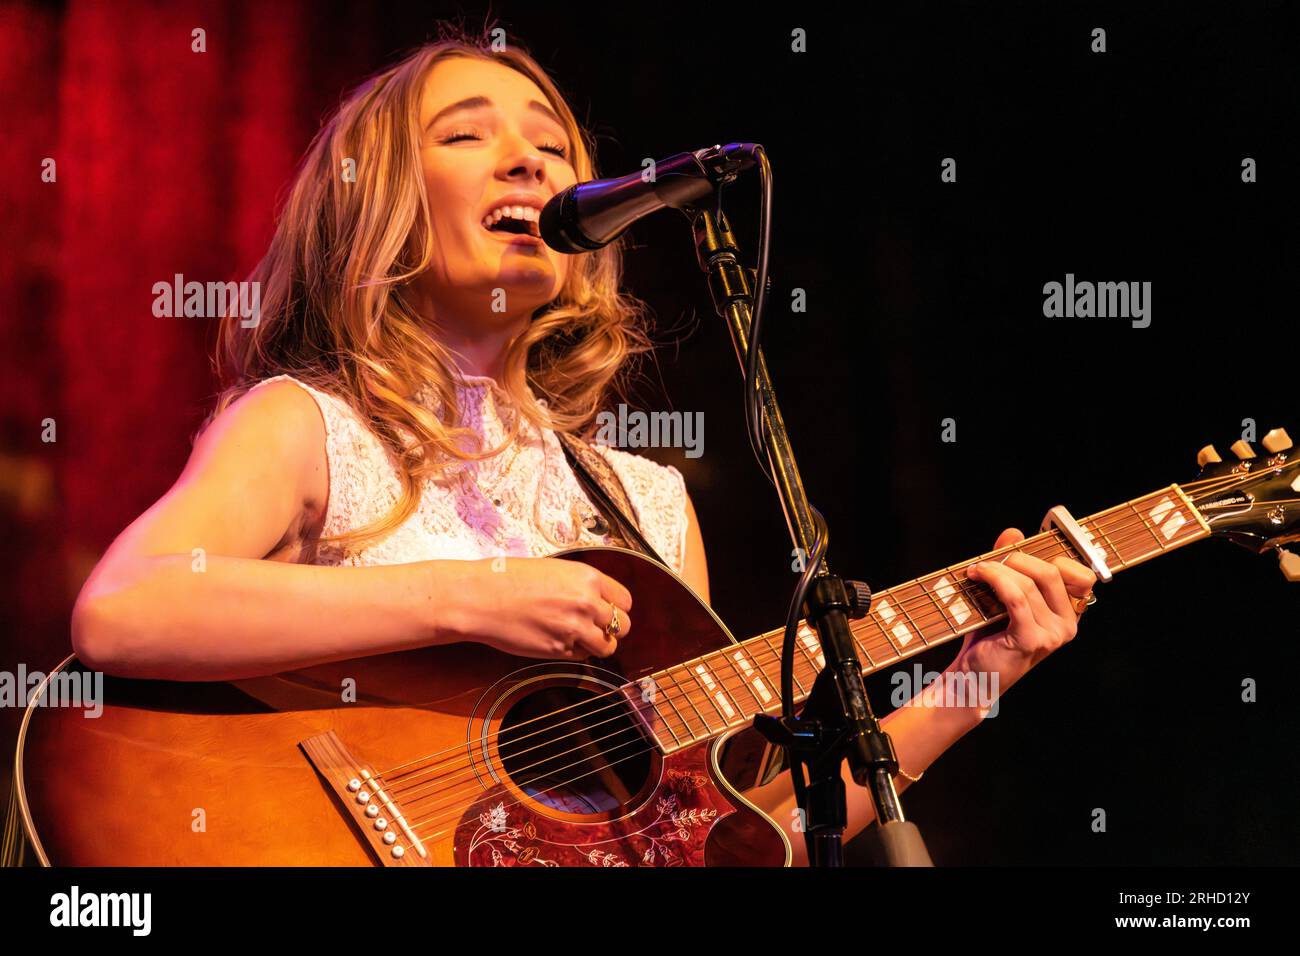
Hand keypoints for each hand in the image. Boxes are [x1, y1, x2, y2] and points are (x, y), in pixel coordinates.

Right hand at [458, 557, 632, 659]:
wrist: (481, 598)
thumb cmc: (509, 579)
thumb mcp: (554, 570)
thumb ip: (580, 585)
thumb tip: (598, 600)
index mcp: (588, 578)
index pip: (625, 601)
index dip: (616, 608)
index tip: (607, 611)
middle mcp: (586, 603)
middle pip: (622, 626)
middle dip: (611, 629)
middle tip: (594, 627)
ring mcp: (574, 629)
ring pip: (607, 646)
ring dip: (597, 644)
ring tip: (578, 637)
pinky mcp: (559, 650)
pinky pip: (582, 656)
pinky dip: (575, 652)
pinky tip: (557, 640)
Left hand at [952, 528, 1096, 699]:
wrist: (973, 676)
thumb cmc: (989, 637)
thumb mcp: (1005, 596)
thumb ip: (1012, 565)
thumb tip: (1014, 532)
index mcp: (1069, 613)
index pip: (1082, 575)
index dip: (1054, 556)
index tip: (1022, 553)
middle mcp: (1068, 625)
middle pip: (1052, 572)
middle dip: (1019, 558)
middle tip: (991, 561)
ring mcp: (1053, 635)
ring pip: (1030, 583)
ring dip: (998, 569)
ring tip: (977, 570)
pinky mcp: (1032, 640)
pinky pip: (1017, 597)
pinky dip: (995, 579)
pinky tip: (978, 576)